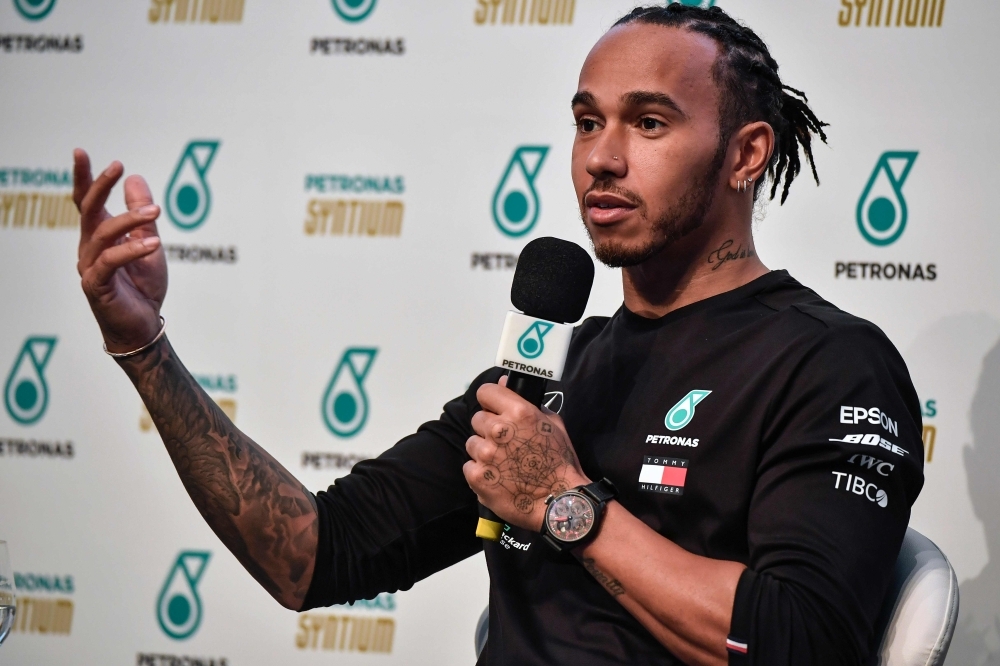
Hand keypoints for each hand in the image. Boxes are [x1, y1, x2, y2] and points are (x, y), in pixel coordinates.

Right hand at [74, 149, 167, 352]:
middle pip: (88, 210)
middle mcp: (89, 248)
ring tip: (156, 211)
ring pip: (103, 233)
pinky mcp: (96, 285)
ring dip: (130, 219)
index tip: (80, 152)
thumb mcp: (149, 242)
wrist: (143, 324)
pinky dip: (132, 250)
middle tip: (118, 166)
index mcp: (100, 236)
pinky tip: (154, 244)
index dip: (83, 177)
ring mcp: (90, 266)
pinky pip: (111, 262)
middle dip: (100, 185)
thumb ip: (141, 214)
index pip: (86, 202)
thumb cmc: (143, 286)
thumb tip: (136, 178)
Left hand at [464, 377, 589, 531]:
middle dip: (489, 429)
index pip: (486, 392)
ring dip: (484, 451)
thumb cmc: (560, 462)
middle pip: (478, 419)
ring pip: (472, 443)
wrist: (559, 502)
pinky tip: (497, 478)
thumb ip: (527, 402)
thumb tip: (505, 382)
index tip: (495, 408)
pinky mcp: (476, 476)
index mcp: (518, 413)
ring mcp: (485, 454)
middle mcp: (498, 430)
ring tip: (502, 464)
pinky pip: (469, 466)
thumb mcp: (553, 424)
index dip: (490, 400)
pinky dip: (480, 472)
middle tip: (505, 443)